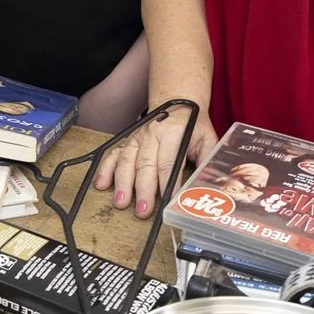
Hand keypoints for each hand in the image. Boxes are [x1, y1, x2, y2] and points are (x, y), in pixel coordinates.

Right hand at [91, 103, 205, 217]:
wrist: (177, 102)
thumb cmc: (193, 124)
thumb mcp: (207, 138)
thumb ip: (208, 159)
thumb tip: (211, 183)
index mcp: (174, 133)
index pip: (170, 163)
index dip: (168, 183)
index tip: (168, 201)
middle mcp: (152, 135)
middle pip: (146, 165)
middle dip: (143, 190)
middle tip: (142, 210)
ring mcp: (137, 138)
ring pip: (127, 161)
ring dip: (122, 183)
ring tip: (120, 202)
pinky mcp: (128, 141)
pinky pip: (114, 155)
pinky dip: (106, 169)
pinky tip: (101, 185)